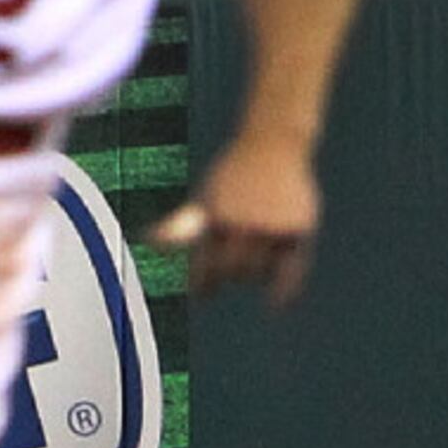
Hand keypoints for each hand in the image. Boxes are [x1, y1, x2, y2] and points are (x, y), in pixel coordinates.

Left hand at [149, 132, 321, 305]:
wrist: (273, 143)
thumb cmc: (234, 173)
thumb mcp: (206, 196)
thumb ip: (182, 225)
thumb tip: (148, 243)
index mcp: (215, 216)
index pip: (204, 263)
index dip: (201, 282)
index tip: (201, 294)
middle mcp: (242, 223)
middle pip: (231, 271)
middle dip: (227, 275)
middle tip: (226, 275)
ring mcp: (272, 227)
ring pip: (258, 272)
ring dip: (253, 275)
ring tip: (253, 266)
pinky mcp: (298, 229)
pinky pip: (292, 270)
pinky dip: (284, 290)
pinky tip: (276, 304)